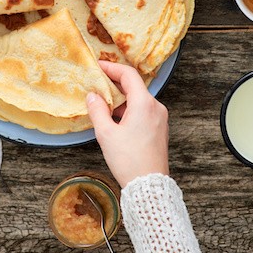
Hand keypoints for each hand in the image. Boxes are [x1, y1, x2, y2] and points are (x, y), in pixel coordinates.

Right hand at [86, 61, 169, 187]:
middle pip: (134, 86)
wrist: (149, 186)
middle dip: (114, 84)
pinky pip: (143, 111)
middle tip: (97, 84)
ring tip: (102, 105)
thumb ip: (97, 110)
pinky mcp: (159, 128)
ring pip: (138, 100)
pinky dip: (128, 110)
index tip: (98, 66)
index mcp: (144, 103)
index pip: (128, 75)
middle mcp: (156, 107)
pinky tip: (114, 119)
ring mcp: (159, 118)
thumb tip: (93, 96)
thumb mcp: (106, 134)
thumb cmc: (128, 160)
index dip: (112, 68)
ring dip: (120, 99)